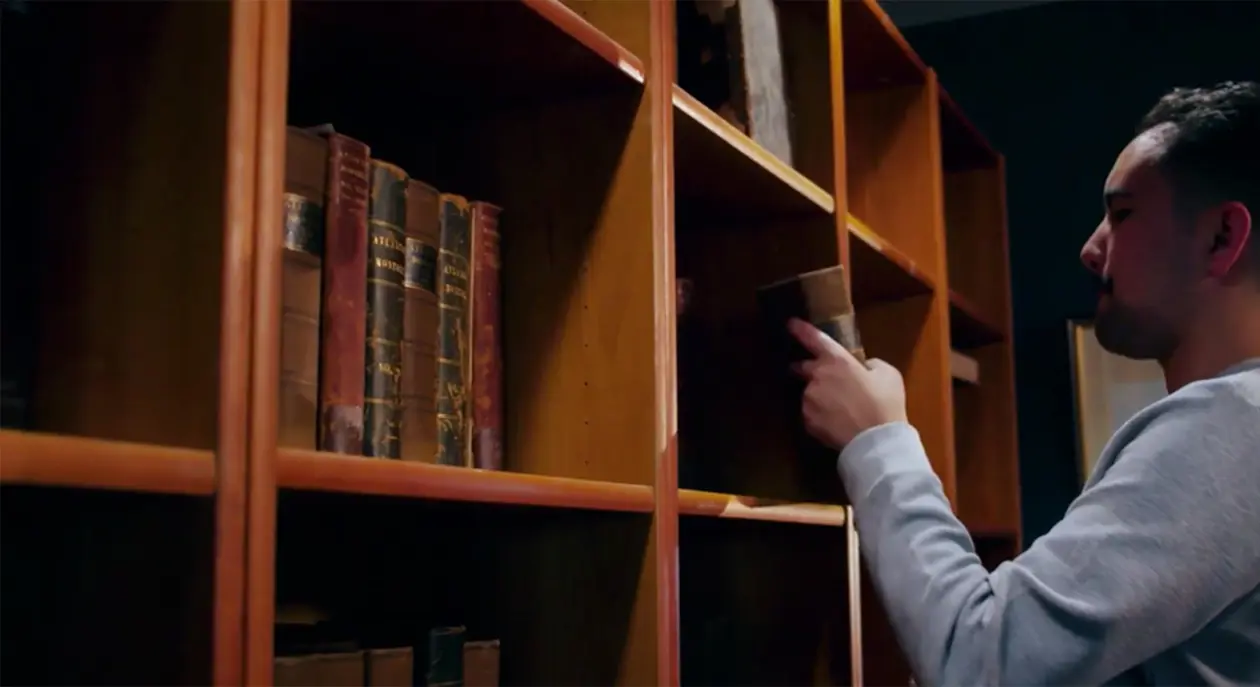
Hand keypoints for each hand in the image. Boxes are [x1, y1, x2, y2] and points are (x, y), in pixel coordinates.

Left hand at [788, 317, 907, 449]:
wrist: (875, 440)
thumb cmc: (885, 403)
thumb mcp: (888, 374)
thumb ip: (871, 365)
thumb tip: (864, 367)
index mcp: (836, 360)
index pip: (814, 339)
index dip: (800, 330)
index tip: (790, 323)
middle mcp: (816, 376)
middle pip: (802, 367)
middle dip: (806, 369)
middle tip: (820, 378)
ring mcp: (808, 400)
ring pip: (809, 394)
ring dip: (818, 397)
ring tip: (839, 410)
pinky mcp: (807, 421)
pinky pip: (811, 414)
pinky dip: (820, 416)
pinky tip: (836, 423)